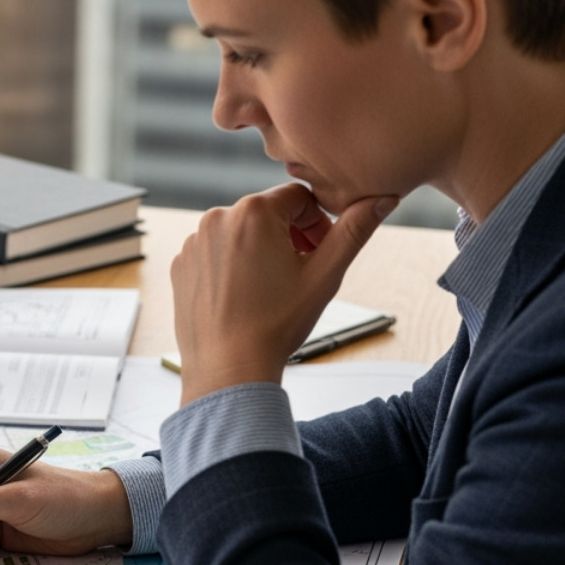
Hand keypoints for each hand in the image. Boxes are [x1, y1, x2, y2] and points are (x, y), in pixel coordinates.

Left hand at [171, 184, 397, 404]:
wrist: (229, 367)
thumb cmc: (275, 324)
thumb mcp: (325, 274)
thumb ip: (355, 231)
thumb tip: (382, 199)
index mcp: (253, 211)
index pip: (298, 197)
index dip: (317, 223)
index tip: (320, 252)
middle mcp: (216, 219)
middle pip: (267, 214)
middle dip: (289, 236)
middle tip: (300, 272)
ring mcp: (194, 243)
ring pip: (239, 233)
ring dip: (260, 250)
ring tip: (271, 287)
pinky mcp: (181, 265)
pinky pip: (214, 253)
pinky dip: (231, 265)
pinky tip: (244, 295)